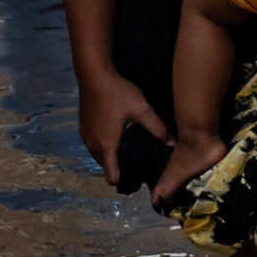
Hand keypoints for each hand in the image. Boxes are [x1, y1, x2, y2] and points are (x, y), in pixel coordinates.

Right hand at [76, 66, 171, 181]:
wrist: (93, 74)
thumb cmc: (117, 92)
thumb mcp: (142, 110)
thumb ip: (158, 128)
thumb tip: (173, 144)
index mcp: (107, 145)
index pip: (112, 178)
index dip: (124, 182)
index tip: (137, 177)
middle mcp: (93, 145)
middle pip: (106, 168)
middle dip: (120, 169)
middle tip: (138, 163)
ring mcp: (86, 137)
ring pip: (99, 157)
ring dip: (112, 157)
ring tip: (129, 149)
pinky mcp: (83, 128)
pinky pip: (94, 145)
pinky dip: (104, 146)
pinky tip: (117, 136)